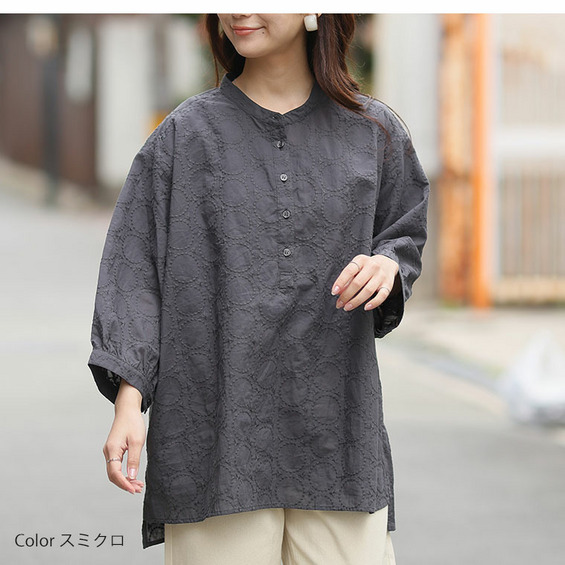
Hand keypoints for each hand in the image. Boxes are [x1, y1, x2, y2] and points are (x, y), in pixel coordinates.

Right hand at [102, 380, 145, 494]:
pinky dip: (124, 472)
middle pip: (113, 475)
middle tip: (138, 489)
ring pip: (114, 471)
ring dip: (125, 479)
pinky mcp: (113, 450)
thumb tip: (131, 476)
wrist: (127, 409)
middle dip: (125, 484)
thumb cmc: (132, 422)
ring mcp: (109, 451)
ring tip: (138, 485)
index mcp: (112, 450)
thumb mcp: (137, 441)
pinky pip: (116, 466)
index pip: (115, 473)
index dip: (124, 483)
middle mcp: (108, 452)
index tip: (133, 489)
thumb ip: (134, 459)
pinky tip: (133, 476)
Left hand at [331, 254, 399, 311]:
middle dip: (346, 295)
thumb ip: (347, 278)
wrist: (387, 263)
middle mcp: (372, 267)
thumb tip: (338, 292)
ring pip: (368, 291)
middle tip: (339, 304)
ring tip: (347, 307)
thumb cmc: (367, 267)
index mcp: (361, 260)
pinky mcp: (388, 285)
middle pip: (357, 283)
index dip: (340, 282)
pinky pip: (382, 296)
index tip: (334, 292)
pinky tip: (366, 307)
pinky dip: (374, 303)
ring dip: (356, 301)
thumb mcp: (356, 267)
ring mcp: (381, 276)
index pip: (349, 271)